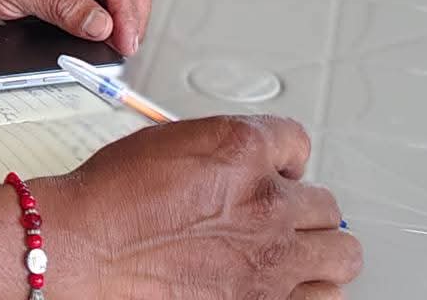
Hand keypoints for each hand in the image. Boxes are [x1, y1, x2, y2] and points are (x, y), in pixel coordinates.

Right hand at [39, 116, 361, 297]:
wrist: (86, 248)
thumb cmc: (109, 200)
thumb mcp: (167, 143)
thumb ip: (219, 155)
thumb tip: (237, 171)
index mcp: (241, 149)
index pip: (297, 143)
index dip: (284, 159)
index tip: (279, 171)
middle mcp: (266, 202)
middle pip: (326, 204)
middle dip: (302, 209)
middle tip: (279, 216)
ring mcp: (271, 259)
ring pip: (341, 254)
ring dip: (317, 253)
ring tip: (293, 256)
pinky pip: (323, 299)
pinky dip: (308, 292)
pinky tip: (287, 287)